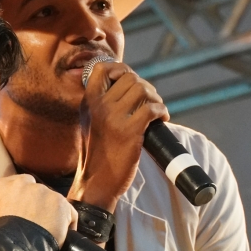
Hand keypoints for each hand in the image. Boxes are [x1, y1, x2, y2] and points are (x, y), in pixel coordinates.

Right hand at [0, 174, 76, 245]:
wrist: (12, 250)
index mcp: (8, 184)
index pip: (21, 189)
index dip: (21, 207)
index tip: (19, 220)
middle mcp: (29, 184)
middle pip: (37, 196)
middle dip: (36, 210)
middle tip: (30, 230)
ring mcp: (47, 194)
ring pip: (52, 205)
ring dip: (50, 218)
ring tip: (41, 235)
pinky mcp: (62, 206)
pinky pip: (69, 215)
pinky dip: (66, 225)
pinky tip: (56, 236)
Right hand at [70, 61, 169, 208]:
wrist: (96, 182)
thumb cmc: (98, 154)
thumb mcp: (90, 123)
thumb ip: (101, 104)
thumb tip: (125, 85)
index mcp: (88, 102)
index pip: (102, 68)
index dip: (121, 68)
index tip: (131, 80)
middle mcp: (99, 106)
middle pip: (130, 77)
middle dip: (145, 87)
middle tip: (149, 102)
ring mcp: (114, 118)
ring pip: (142, 89)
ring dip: (155, 98)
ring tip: (156, 111)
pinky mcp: (129, 131)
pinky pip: (152, 109)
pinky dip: (162, 112)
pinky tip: (161, 121)